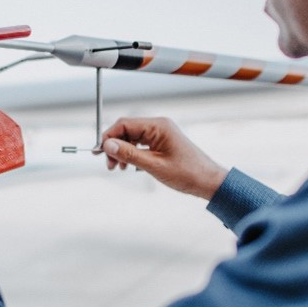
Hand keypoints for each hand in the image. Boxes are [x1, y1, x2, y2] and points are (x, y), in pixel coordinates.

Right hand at [100, 117, 227, 199]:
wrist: (208, 181)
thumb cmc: (187, 173)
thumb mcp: (154, 166)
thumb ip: (129, 154)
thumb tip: (108, 145)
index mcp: (158, 126)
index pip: (124, 124)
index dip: (109, 137)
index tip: (99, 152)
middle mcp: (159, 126)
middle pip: (126, 130)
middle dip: (114, 145)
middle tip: (108, 164)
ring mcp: (161, 133)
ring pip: (132, 137)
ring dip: (122, 151)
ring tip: (117, 167)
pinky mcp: (162, 142)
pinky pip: (140, 143)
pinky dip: (131, 153)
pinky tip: (128, 165)